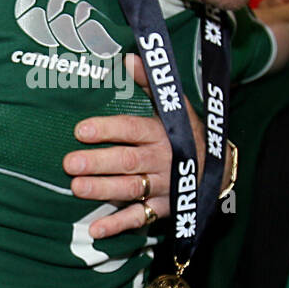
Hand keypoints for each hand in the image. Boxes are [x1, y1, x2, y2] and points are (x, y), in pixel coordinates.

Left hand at [63, 55, 207, 238]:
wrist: (218, 167)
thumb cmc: (186, 131)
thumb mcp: (174, 105)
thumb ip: (148, 82)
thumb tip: (126, 57)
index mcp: (162, 132)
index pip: (132, 129)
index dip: (107, 129)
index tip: (81, 130)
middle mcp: (163, 160)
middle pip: (128, 161)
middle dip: (99, 163)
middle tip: (70, 163)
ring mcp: (163, 186)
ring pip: (131, 189)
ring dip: (103, 190)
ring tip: (76, 189)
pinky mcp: (162, 209)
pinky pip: (140, 219)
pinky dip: (118, 226)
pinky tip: (95, 230)